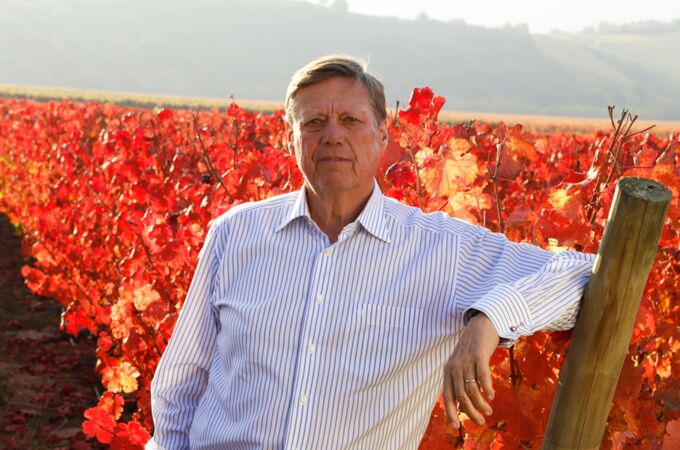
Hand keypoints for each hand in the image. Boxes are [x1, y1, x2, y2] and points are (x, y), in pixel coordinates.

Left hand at [442, 312, 499, 427]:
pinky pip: (482, 376)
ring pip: (472, 389)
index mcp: (448, 371)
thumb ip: (461, 382)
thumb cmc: (472, 349)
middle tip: (481, 421)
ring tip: (488, 411)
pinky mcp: (478, 355)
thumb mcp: (462, 365)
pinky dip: (487, 388)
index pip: (447, 396)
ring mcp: (466, 361)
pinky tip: (491, 396)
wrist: (481, 324)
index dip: (450, 412)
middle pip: (461, 396)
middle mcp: (454, 367)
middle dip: (471, 412)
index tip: (456, 426)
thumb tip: (464, 407)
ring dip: (481, 404)